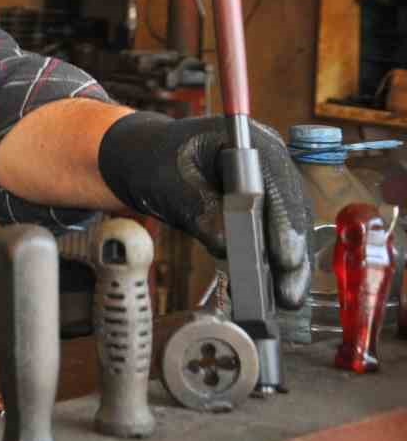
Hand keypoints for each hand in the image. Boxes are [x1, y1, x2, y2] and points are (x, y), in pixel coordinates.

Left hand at [96, 111, 311, 308]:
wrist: (147, 159)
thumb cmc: (155, 161)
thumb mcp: (169, 183)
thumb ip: (199, 209)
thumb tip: (227, 244)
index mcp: (248, 141)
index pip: (278, 185)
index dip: (285, 224)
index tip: (285, 259)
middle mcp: (268, 161)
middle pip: (292, 209)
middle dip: (293, 253)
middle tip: (289, 293)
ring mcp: (270, 183)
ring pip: (291, 226)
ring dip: (291, 263)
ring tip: (286, 298)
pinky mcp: (264, 205)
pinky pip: (277, 233)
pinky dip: (277, 260)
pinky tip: (275, 288)